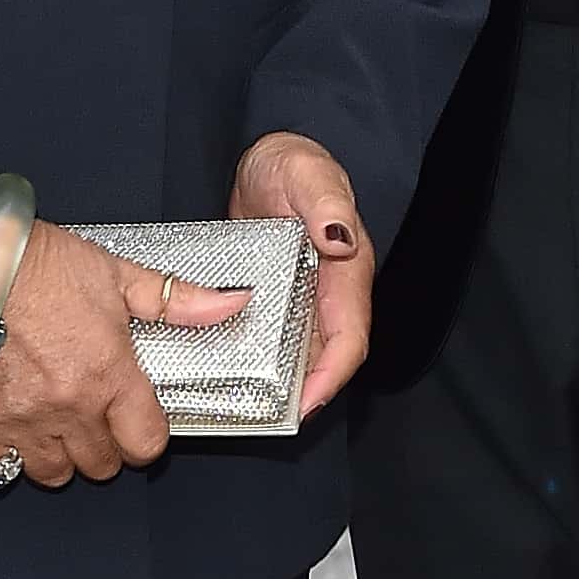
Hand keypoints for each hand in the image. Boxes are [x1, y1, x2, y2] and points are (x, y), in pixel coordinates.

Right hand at [0, 216, 244, 487]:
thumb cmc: (37, 262)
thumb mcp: (115, 274)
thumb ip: (175, 301)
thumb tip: (230, 303)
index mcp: (110, 374)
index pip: (146, 443)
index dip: (145, 438)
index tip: (136, 424)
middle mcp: (69, 405)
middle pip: (101, 464)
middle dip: (103, 446)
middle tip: (94, 417)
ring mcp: (22, 420)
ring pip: (52, 473)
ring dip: (59, 456)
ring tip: (55, 425)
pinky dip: (7, 454)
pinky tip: (13, 425)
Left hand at [232, 130, 372, 414]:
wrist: (265, 158)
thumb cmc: (293, 164)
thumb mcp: (308, 175)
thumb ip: (325, 203)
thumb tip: (340, 237)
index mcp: (346, 274)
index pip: (349, 338)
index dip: (332, 376)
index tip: (306, 404)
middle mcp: (327, 295)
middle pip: (323, 358)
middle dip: (302, 394)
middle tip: (268, 420)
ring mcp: (301, 300)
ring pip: (297, 354)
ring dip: (279, 383)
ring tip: (247, 408)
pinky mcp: (275, 299)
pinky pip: (273, 338)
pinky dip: (258, 360)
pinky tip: (229, 374)